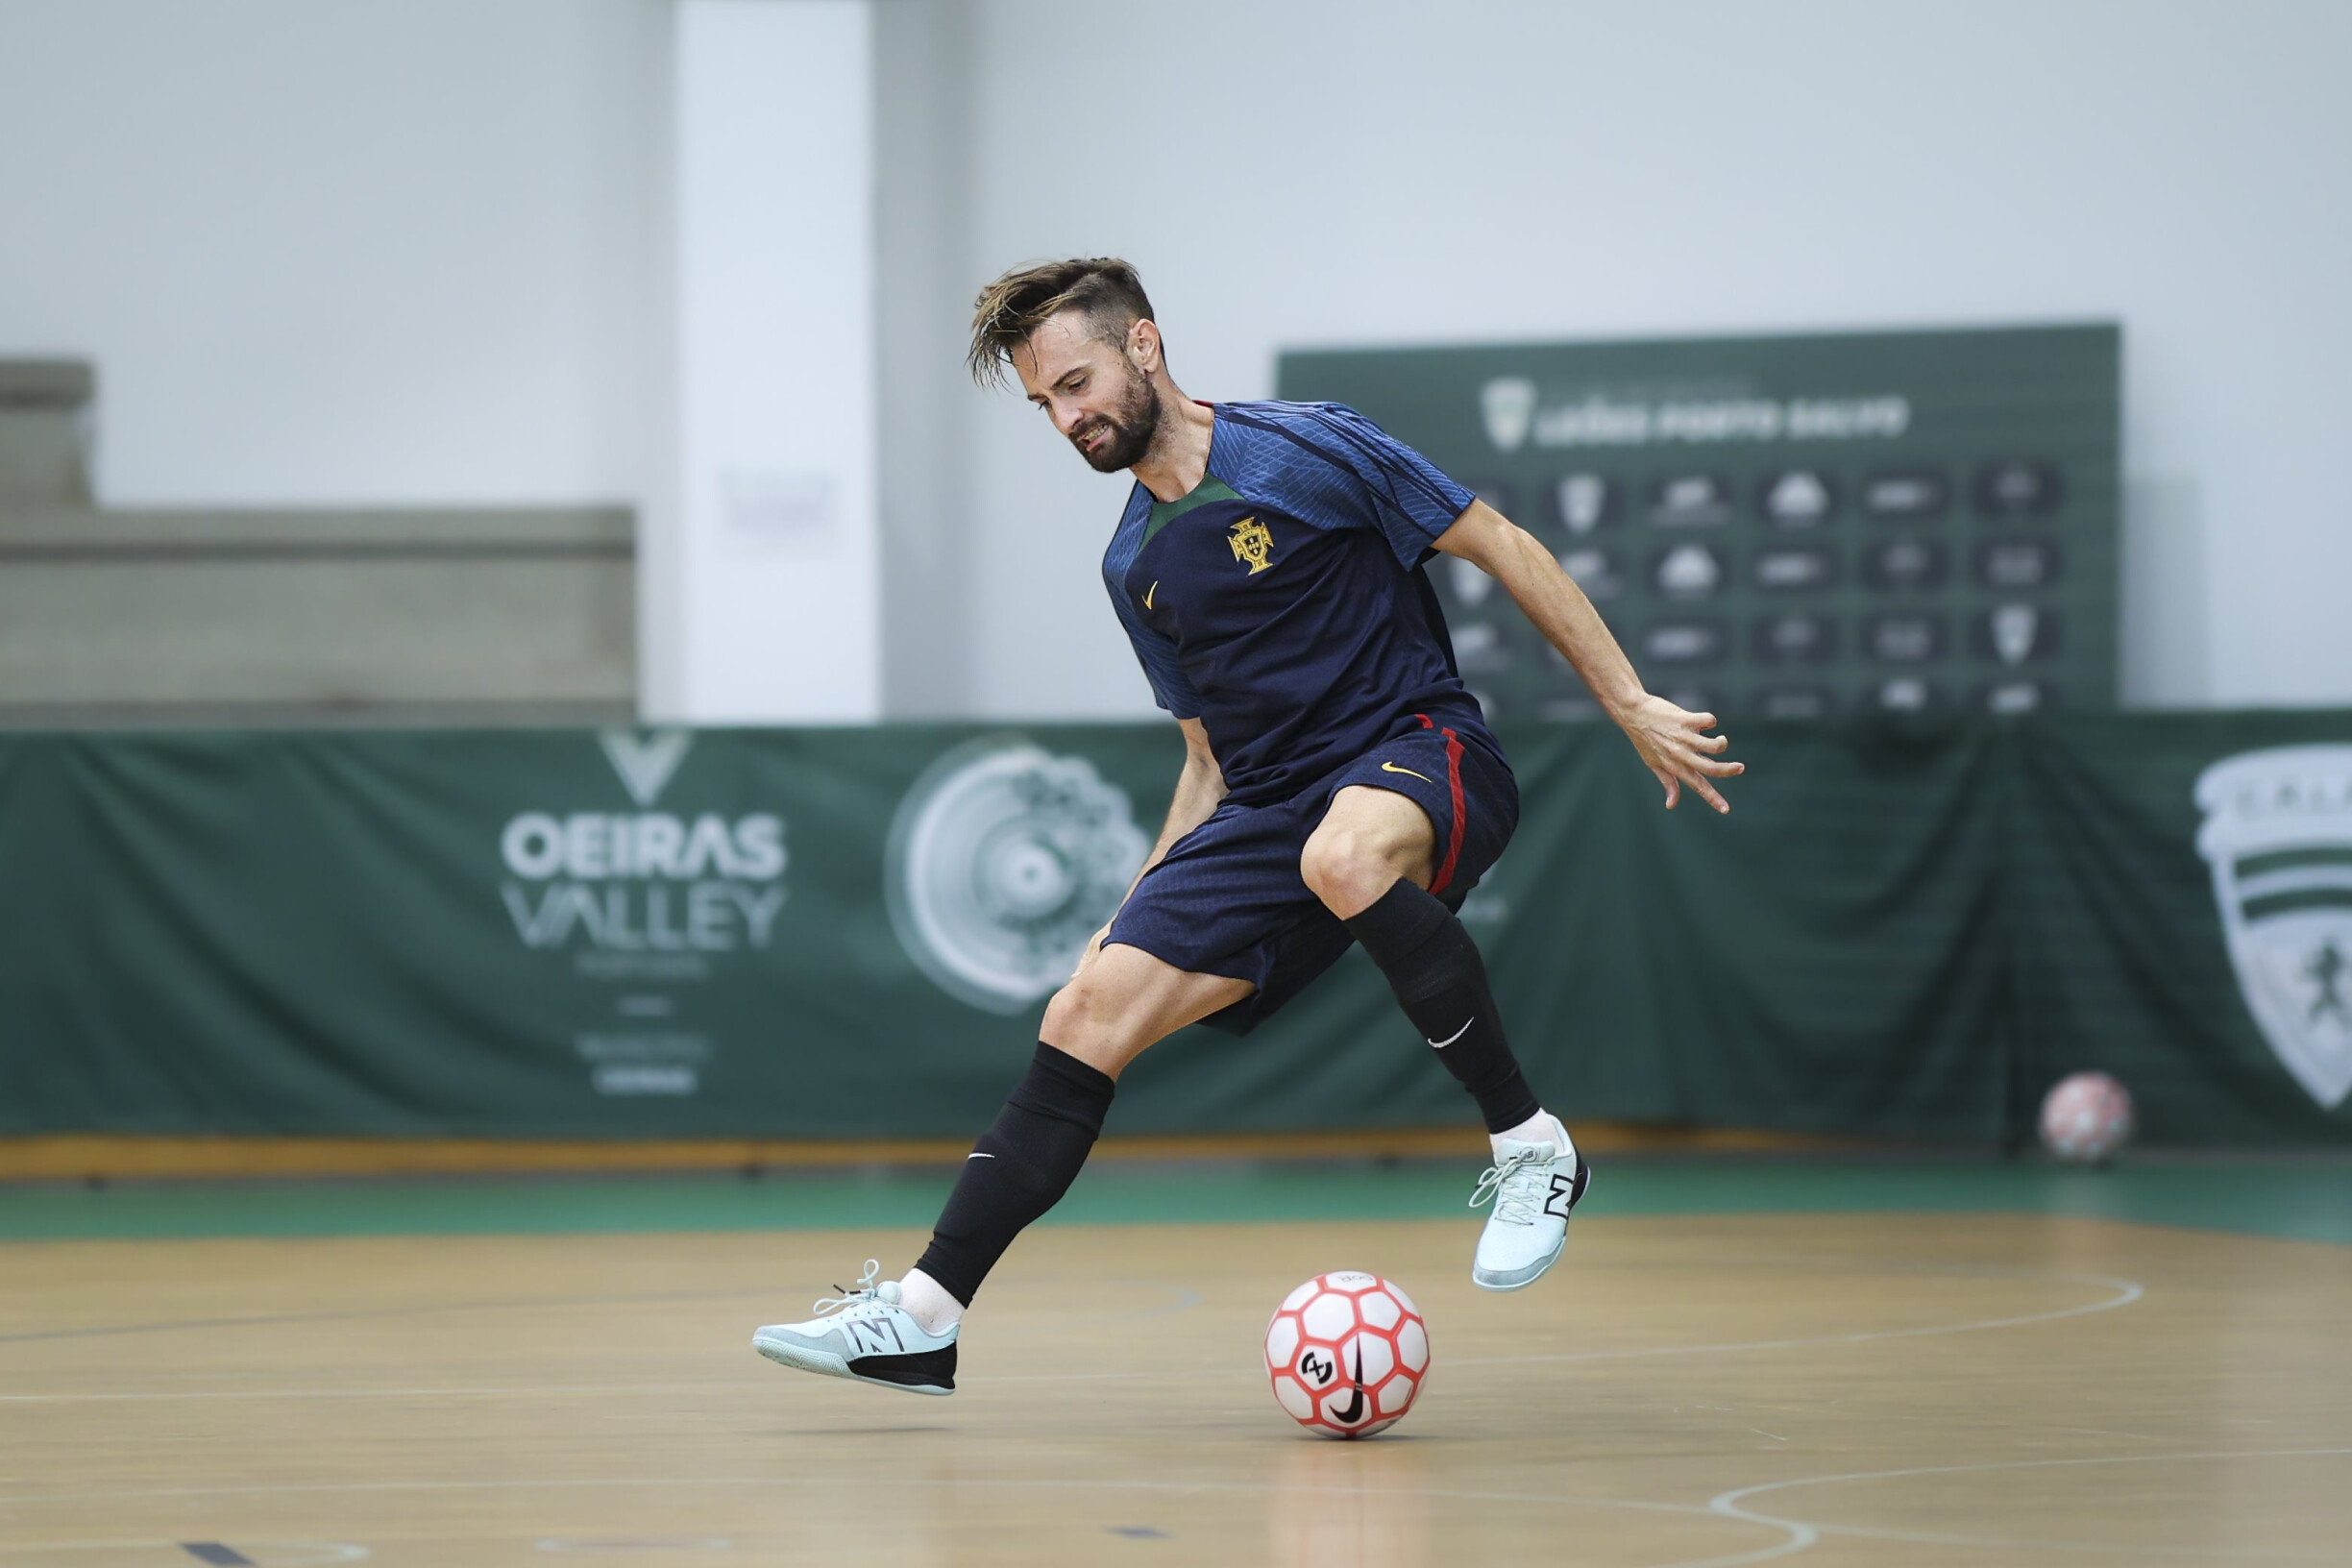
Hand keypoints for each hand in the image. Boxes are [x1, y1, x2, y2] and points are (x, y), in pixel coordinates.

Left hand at [1618, 694, 1742, 812]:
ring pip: (1713, 745)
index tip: (1726, 809)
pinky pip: (1708, 721)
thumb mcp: (1653, 764)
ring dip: (1722, 743)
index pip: (1697, 786)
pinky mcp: (1684, 719)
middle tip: (1740, 768)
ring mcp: (1682, 736)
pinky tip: (1705, 721)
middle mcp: (1679, 754)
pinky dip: (1711, 721)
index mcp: (1674, 766)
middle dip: (1729, 770)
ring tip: (1720, 740)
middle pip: (1710, 768)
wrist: (1632, 713)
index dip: (1712, 798)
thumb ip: (1668, 783)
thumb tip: (1671, 805)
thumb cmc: (1644, 740)